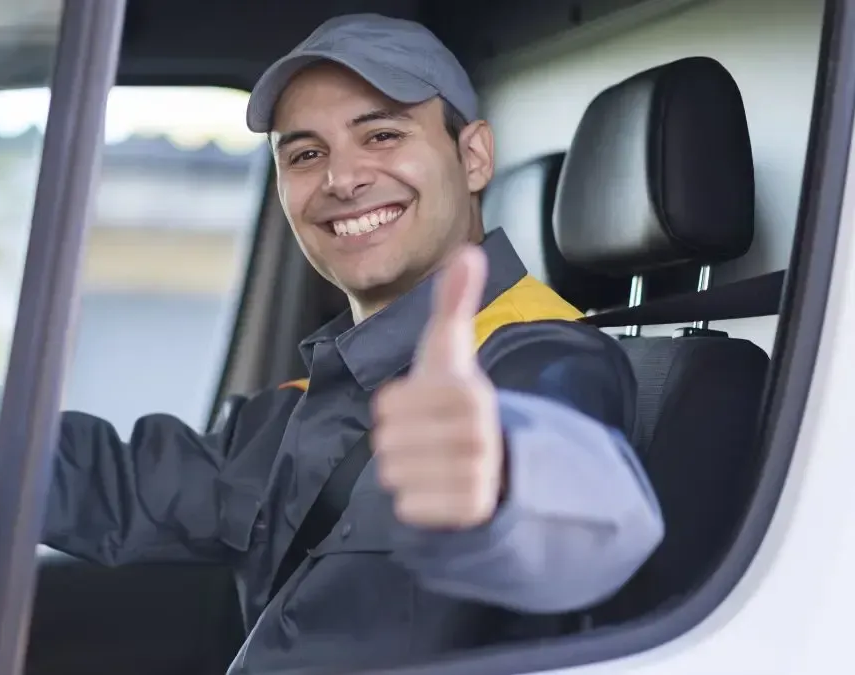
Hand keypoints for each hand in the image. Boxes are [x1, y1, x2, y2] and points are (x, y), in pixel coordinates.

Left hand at [371, 246, 503, 528]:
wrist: (494, 461)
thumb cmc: (455, 401)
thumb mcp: (449, 352)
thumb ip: (452, 303)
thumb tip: (467, 252)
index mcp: (469, 392)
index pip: (389, 404)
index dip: (393, 406)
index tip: (418, 405)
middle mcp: (478, 434)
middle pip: (388, 442)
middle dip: (396, 441)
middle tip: (424, 438)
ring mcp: (477, 475)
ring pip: (395, 475)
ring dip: (403, 471)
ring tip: (430, 462)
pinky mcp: (470, 511)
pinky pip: (410, 507)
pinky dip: (413, 502)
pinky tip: (436, 489)